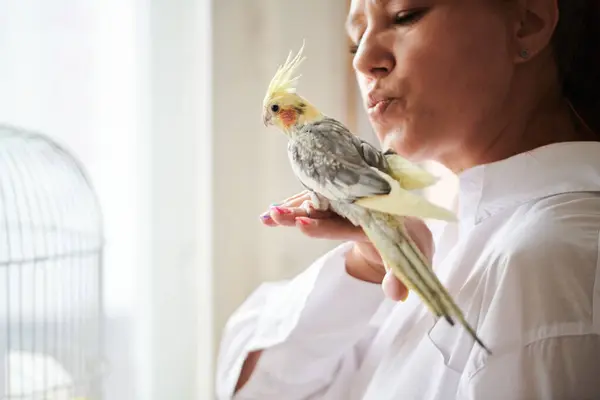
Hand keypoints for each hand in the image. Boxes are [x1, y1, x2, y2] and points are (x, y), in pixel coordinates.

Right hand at [259, 191, 433, 300]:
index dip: (324, 226)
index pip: (346, 225)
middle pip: (327, 208)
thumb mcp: (412, 265)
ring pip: (318, 203)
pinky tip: (273, 211)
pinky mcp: (340, 205)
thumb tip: (395, 295)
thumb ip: (400, 278)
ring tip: (268, 215)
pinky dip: (296, 206)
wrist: (409, 227)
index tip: (301, 225)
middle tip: (275, 215)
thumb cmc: (411, 248)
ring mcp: (349, 204)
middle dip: (300, 212)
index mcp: (378, 221)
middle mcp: (361, 207)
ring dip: (293, 208)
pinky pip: (316, 203)